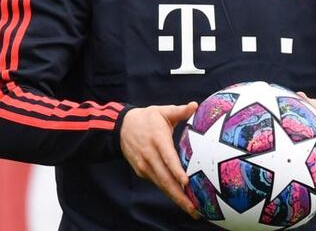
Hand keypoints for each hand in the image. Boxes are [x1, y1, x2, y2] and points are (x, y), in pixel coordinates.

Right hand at [120, 102, 199, 218]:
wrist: (120, 127)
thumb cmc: (147, 118)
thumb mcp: (162, 111)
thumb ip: (179, 110)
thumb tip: (195, 105)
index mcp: (157, 140)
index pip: (168, 158)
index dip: (176, 171)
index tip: (186, 183)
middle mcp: (150, 156)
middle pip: (165, 179)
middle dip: (179, 195)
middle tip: (195, 208)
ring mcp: (144, 166)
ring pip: (161, 185)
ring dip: (175, 198)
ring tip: (191, 209)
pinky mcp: (142, 172)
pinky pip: (158, 183)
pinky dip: (169, 192)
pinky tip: (181, 200)